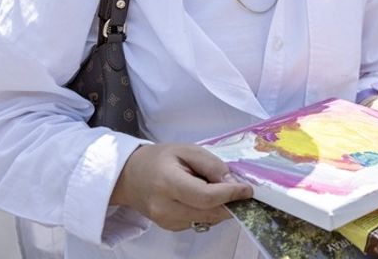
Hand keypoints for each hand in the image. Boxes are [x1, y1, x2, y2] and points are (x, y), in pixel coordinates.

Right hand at [110, 143, 252, 231]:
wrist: (130, 177)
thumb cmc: (159, 159)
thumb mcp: (186, 150)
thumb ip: (211, 164)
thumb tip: (232, 182)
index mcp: (168, 183)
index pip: (206, 196)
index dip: (230, 194)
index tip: (247, 189)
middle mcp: (165, 207)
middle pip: (210, 213)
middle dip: (231, 203)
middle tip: (242, 191)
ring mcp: (166, 221)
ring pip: (207, 220)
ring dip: (221, 208)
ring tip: (221, 191)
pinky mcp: (170, 228)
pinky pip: (199, 222)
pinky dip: (209, 212)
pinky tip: (205, 198)